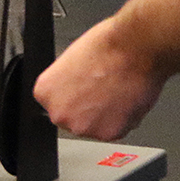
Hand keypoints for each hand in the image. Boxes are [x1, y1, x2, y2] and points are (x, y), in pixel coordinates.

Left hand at [32, 16, 165, 143]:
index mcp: (45, 93)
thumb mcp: (69, 60)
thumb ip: (65, 85)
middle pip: (72, 119)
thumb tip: (72, 92)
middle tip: (101, 89)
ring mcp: (83, 126)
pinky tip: (124, 98)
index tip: (83, 88)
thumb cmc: (107, 46)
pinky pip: (115, 131)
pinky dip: (122, 119)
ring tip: (114, 91)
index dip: (73, 95)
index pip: (55, 103)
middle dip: (87, 109)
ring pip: (94, 127)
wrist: (135, 48)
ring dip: (104, 116)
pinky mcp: (108, 133)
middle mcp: (59, 114)